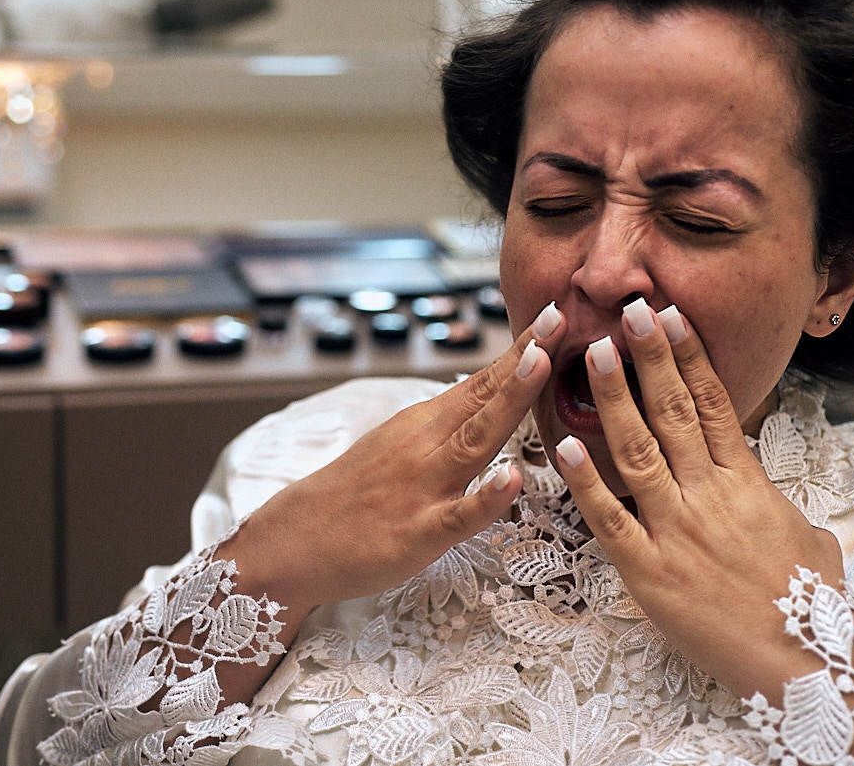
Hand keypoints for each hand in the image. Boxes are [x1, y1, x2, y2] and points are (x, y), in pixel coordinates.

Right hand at [221, 302, 567, 614]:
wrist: (294, 542)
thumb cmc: (351, 495)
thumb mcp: (398, 444)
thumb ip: (446, 423)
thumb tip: (489, 395)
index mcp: (423, 424)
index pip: (481, 380)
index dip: (519, 349)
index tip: (553, 312)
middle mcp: (425, 446)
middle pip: (483, 397)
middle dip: (525, 358)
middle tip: (559, 316)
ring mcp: (424, 488)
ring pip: (476, 440)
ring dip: (509, 401)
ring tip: (540, 363)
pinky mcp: (419, 533)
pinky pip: (459, 515)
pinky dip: (487, 497)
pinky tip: (512, 479)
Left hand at [553, 302, 844, 704]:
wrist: (802, 660)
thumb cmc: (808, 602)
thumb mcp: (807, 539)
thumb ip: (779, 506)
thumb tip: (774, 495)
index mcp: (746, 482)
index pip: (712, 405)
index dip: (688, 358)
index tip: (670, 318)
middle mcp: (708, 495)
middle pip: (671, 413)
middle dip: (647, 358)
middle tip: (626, 312)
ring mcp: (676, 529)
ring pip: (636, 451)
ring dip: (612, 400)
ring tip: (592, 355)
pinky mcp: (647, 569)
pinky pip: (609, 518)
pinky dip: (584, 482)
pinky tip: (561, 446)